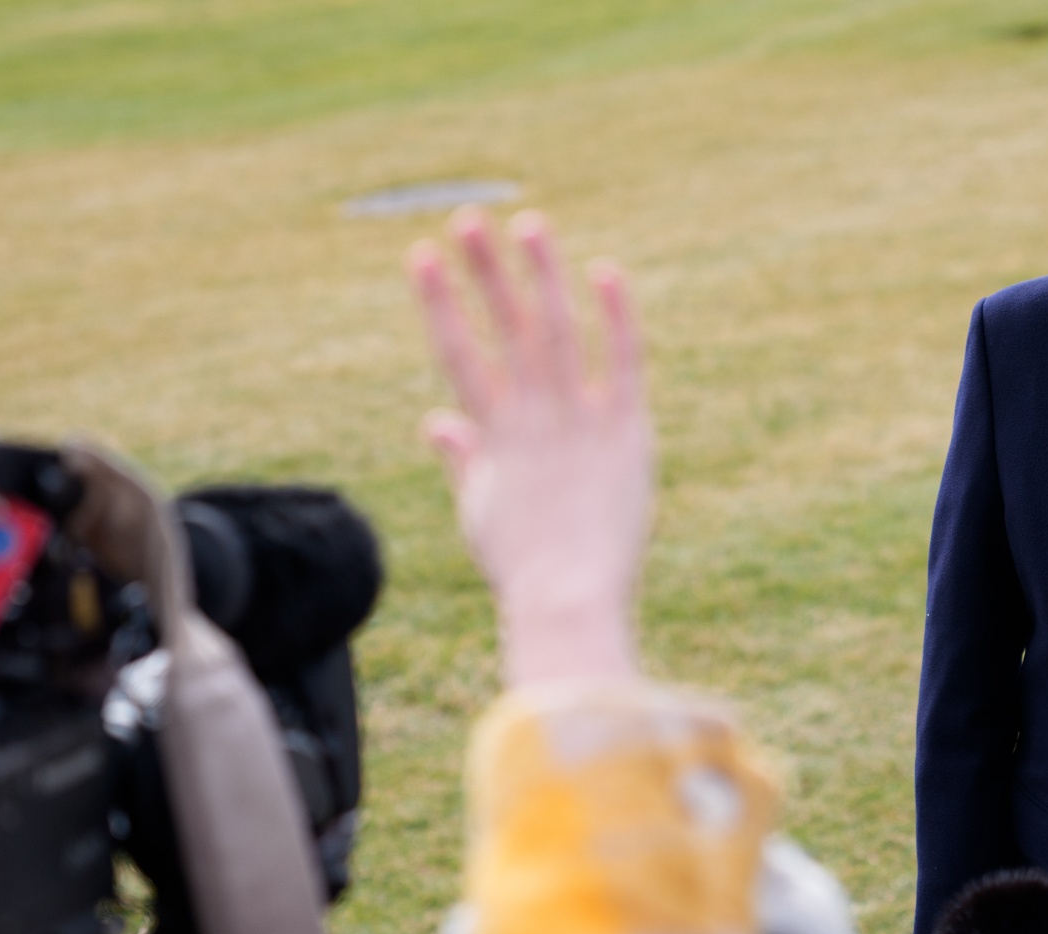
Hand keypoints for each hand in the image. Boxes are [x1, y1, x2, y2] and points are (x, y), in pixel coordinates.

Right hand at [408, 209, 652, 686]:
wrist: (568, 601)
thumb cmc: (524, 566)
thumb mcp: (481, 508)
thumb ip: (462, 455)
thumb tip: (433, 419)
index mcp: (492, 436)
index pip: (457, 354)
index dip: (438, 302)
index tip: (421, 254)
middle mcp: (530, 419)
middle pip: (504, 331)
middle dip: (485, 272)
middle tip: (468, 217)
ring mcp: (577, 423)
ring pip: (556, 333)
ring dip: (540, 275)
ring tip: (528, 224)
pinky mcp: (625, 434)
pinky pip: (621, 363)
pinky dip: (615, 317)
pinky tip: (605, 270)